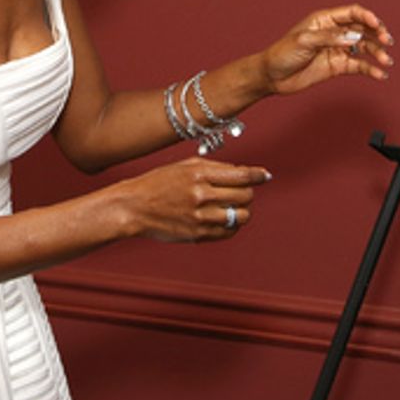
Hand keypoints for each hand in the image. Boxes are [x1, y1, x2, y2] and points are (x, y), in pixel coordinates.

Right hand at [115, 157, 271, 242]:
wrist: (133, 207)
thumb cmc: (159, 182)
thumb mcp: (185, 165)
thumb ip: (215, 168)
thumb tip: (244, 173)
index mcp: (199, 173)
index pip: (241, 175)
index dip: (257, 175)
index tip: (265, 175)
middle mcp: (201, 195)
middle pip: (245, 196)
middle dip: (249, 192)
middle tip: (243, 191)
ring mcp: (200, 217)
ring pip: (241, 216)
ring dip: (242, 210)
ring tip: (234, 206)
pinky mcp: (197, 235)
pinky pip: (228, 232)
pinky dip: (232, 225)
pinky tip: (225, 218)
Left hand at [260, 4, 393, 95]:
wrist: (272, 76)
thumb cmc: (282, 53)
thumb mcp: (304, 41)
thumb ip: (329, 38)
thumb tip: (353, 37)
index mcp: (325, 20)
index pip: (352, 13)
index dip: (367, 16)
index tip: (377, 24)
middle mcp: (334, 33)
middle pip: (362, 29)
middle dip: (377, 34)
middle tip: (386, 41)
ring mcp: (337, 49)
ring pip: (364, 47)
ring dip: (377, 52)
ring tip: (386, 60)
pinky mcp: (338, 66)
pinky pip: (358, 65)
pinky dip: (370, 69)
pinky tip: (379, 74)